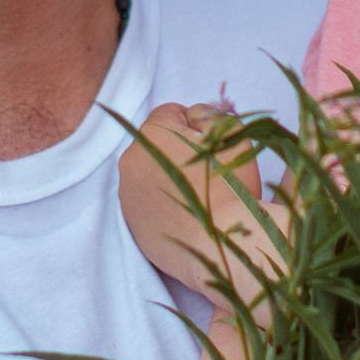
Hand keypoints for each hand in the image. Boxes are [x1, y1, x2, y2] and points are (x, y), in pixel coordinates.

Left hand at [118, 104, 281, 298]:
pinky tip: (186, 216)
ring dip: (169, 178)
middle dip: (179, 152)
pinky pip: (147, 203)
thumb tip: (192, 117)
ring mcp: (127, 195)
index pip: (171, 114)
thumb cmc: (230, 186)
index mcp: (152, 133)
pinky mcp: (130, 224)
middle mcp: (131, 160)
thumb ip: (209, 114)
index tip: (213, 149)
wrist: (223, 245)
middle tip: (207, 175)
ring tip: (197, 198)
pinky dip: (163, 205)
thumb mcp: (232, 133)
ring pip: (151, 174)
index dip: (197, 127)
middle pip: (158, 145)